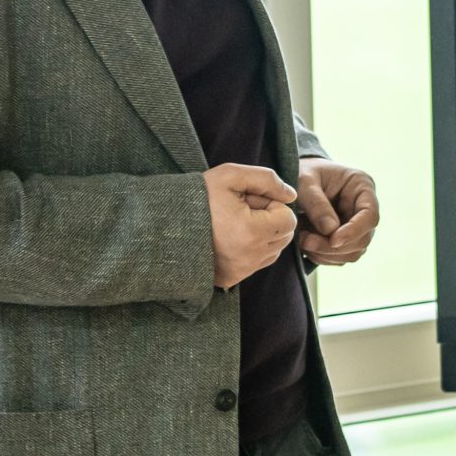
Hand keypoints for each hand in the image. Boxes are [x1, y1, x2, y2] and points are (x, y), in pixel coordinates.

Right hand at [206, 163, 297, 288]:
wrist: (164, 224)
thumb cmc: (197, 197)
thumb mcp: (230, 176)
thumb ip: (267, 179)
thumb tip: (291, 195)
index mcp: (250, 233)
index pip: (288, 220)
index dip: (272, 205)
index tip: (249, 201)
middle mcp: (248, 257)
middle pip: (284, 237)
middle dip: (269, 220)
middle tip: (242, 211)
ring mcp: (239, 271)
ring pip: (273, 251)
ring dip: (262, 235)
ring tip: (235, 224)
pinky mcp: (231, 279)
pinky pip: (258, 264)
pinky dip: (252, 249)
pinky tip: (231, 237)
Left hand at [296, 157, 379, 267]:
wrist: (296, 178)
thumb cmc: (301, 173)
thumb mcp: (304, 181)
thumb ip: (317, 204)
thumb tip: (331, 231)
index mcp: (362, 187)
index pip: (370, 215)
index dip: (354, 231)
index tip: (333, 239)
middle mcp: (364, 208)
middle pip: (363, 239)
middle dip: (334, 246)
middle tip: (305, 241)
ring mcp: (357, 225)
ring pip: (353, 252)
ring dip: (326, 254)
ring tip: (302, 240)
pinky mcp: (346, 239)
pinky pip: (340, 258)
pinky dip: (322, 257)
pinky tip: (306, 244)